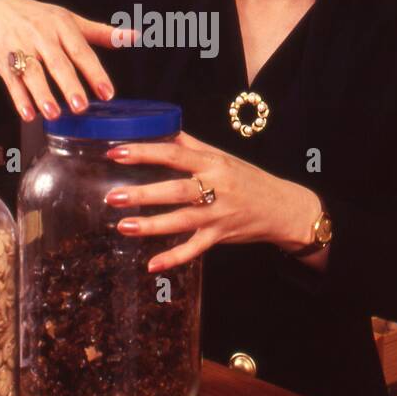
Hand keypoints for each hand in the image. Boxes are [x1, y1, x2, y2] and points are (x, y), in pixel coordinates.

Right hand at [0, 0, 135, 121]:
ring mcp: (19, 47)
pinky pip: (11, 80)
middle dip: (69, 85)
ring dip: (42, 93)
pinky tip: (28, 114)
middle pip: (56, 62)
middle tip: (81, 107)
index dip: (94, 73)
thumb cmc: (38, 17)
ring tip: (54, 114)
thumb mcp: (69, 20)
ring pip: (32, 72)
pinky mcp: (1, 60)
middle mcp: (41, 35)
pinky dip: (19, 98)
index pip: (81, 51)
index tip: (107, 93)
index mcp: (61, 26)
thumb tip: (134, 36)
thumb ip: (100, 33)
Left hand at [103, 131, 321, 271]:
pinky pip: (194, 249)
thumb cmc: (249, 179)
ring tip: (122, 226)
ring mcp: (218, 215)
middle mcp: (216, 188)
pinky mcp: (220, 236)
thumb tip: (163, 130)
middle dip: (143, 193)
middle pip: (176, 190)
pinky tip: (151, 265)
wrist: (283, 207)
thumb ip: (192, 146)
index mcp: (213, 163)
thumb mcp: (223, 158)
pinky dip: (174, 258)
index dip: (144, 152)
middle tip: (113, 196)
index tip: (116, 153)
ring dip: (151, 225)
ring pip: (181, 220)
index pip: (174, 154)